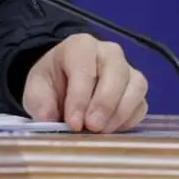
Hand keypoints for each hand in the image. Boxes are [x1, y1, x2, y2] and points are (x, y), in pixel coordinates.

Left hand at [21, 34, 147, 132]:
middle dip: (104, 104)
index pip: (84, 69)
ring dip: (120, 113)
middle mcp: (108, 52)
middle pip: (116, 73)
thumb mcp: (37, 89)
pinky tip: (112, 130)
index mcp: (80, 46)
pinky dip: (129, 120)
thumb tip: (49, 119)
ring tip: (101, 132)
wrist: (64, 83)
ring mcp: (127, 69)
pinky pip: (141, 104)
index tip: (73, 123)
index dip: (79, 98)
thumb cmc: (52, 82)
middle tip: (91, 128)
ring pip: (135, 86)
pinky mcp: (137, 89)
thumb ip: (41, 102)